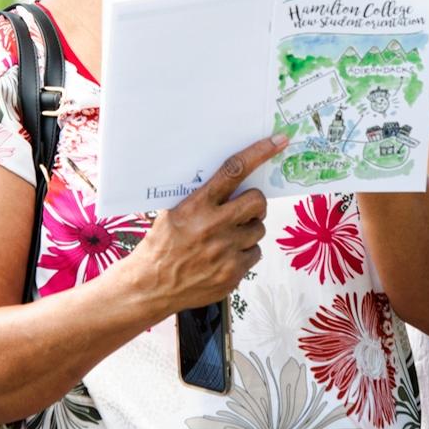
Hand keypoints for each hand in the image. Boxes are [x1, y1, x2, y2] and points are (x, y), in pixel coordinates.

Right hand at [127, 135, 286, 314]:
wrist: (149, 286)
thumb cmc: (160, 247)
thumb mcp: (171, 213)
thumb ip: (200, 198)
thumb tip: (228, 182)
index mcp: (197, 206)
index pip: (234, 171)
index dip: (259, 153)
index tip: (278, 141)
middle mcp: (214, 226)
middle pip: (257, 201)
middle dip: (255, 202)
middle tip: (245, 207)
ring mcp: (226, 252)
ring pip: (258, 229)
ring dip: (248, 229)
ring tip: (228, 236)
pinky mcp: (232, 274)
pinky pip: (254, 254)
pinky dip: (244, 253)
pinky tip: (226, 256)